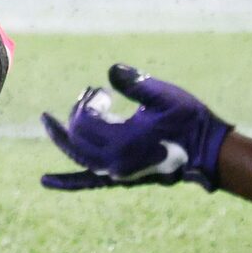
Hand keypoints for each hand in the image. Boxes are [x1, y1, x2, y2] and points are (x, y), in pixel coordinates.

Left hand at [41, 65, 230, 191]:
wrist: (206, 152)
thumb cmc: (188, 121)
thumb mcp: (164, 97)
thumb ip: (135, 84)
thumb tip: (110, 70)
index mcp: (123, 143)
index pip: (84, 122)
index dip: (88, 102)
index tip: (104, 91)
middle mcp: (114, 163)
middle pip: (77, 138)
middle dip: (77, 112)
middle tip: (91, 94)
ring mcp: (115, 173)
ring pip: (77, 156)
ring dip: (66, 136)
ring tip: (48, 121)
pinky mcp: (120, 178)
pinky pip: (87, 182)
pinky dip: (66, 181)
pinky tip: (45, 181)